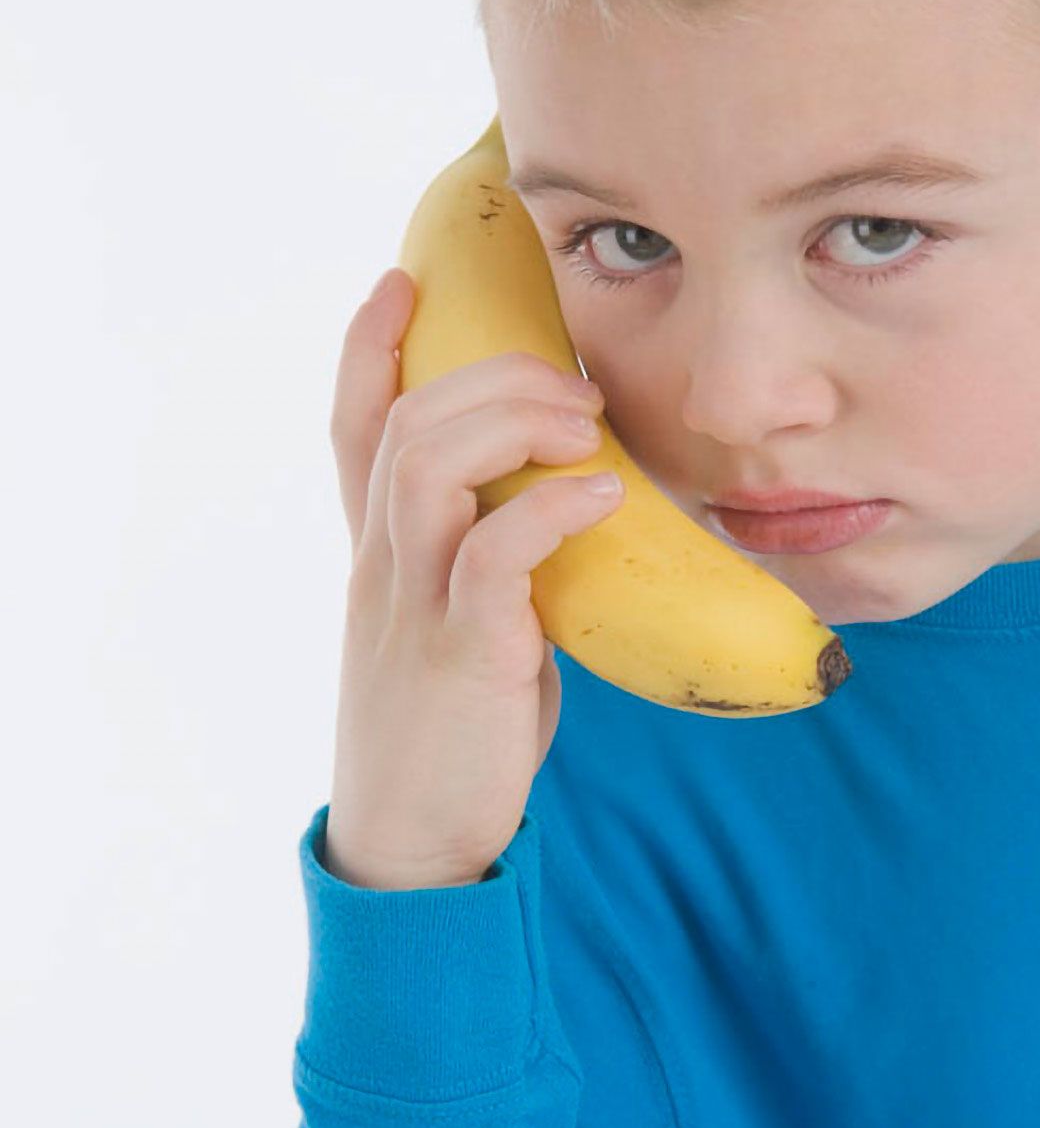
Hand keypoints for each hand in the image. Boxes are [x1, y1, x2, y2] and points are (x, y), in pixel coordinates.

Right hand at [322, 268, 623, 888]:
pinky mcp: (463, 658)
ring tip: (585, 423)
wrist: (416, 847)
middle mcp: (383, 568)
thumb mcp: (469, 631)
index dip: (368, 347)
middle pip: (402, 421)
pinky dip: (547, 511)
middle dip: (486, 374)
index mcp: (380, 557)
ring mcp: (414, 609)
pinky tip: (600, 496)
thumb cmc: (455, 738)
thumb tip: (570, 514)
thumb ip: (497, 567)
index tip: (405, 279)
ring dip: (510, 422)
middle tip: (573, 382)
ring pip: (424, 466)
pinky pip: (492, 557)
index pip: (352, 427)